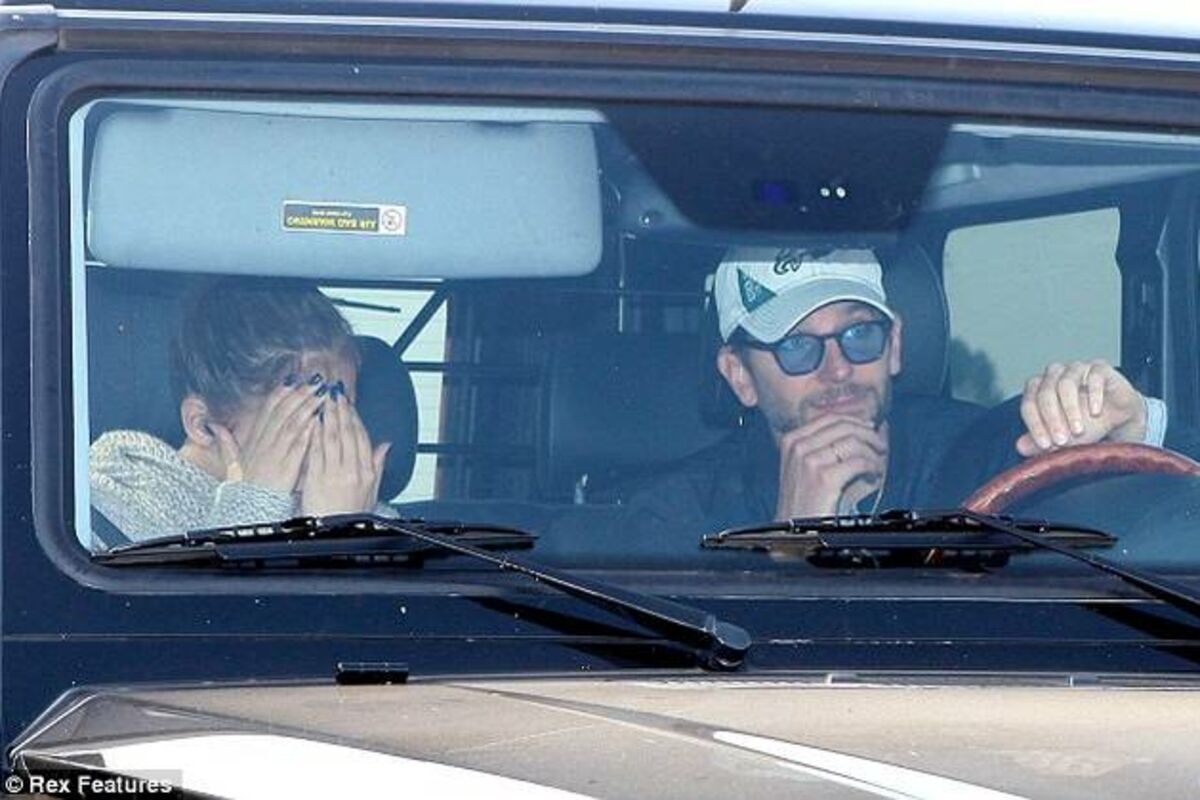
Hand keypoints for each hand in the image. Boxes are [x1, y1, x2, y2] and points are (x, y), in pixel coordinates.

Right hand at [210, 381, 324, 491]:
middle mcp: (264, 443)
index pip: (268, 409)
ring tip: (322, 394)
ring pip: (292, 424)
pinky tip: (319, 420)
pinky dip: (308, 431)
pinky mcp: (286, 467)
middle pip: (283, 411)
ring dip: (308, 407)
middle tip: (316, 380)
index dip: (282, 392)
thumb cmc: (247, 486)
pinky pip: (298, 446)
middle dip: (300, 393)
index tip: (294, 378)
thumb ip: (227, 443)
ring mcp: (275, 454)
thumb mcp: (234, 462)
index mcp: (255, 439)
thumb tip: (215, 428)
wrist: (249, 509)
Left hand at [299, 390, 390, 515]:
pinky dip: (315, 435)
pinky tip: (312, 422)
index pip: (361, 438)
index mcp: (367, 472)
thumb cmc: (351, 514)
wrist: (334, 533)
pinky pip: (316, 452)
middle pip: (346, 434)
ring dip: (327, 417)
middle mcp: (352, 471)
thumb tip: (386, 445)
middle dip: (340, 411)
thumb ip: (378, 465)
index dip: (354, 418)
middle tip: (335, 393)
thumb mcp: (372, 491)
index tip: (348, 403)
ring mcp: (334, 475)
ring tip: (323, 400)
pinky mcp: (316, 480)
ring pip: (331, 439)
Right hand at [774, 414, 886, 519]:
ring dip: (872, 452)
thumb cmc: (806, 502)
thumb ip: (828, 447)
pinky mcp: (824, 478)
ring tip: (877, 464)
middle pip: (844, 426)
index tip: (870, 430)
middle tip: (880, 446)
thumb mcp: (808, 467)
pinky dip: (872, 467)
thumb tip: (864, 429)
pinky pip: (859, 462)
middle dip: (868, 434)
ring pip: (854, 441)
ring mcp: (809, 461)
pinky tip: (873, 475)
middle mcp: (798, 447)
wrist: (795, 532)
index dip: (856, 421)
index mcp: (792, 440)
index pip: (830, 418)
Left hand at [1016, 360, 1147, 456]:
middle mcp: (1054, 375)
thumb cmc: (1085, 424)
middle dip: (1052, 420)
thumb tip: (1021, 447)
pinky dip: (1094, 395)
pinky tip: (1095, 412)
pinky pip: (1093, 376)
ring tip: (1079, 431)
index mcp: (1038, 389)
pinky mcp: (1099, 368)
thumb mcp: (1062, 438)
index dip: (1035, 425)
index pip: (1029, 404)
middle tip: (1061, 441)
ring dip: (1070, 409)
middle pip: (1045, 393)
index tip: (1045, 445)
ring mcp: (1076, 368)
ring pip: (1066, 383)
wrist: (1118, 417)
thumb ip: (1040, 442)